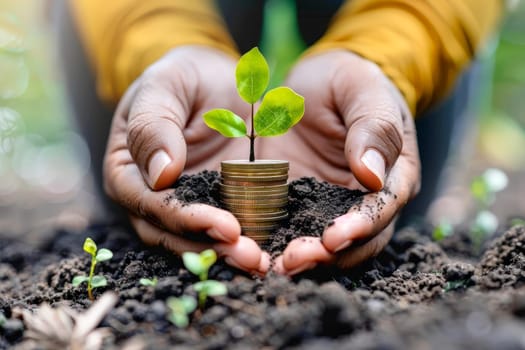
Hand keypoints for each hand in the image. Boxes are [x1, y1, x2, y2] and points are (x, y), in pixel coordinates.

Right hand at [103, 46, 269, 274]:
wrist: (217, 81)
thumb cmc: (184, 77)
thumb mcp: (165, 85)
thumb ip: (154, 124)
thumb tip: (160, 174)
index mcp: (128, 171)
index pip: (150, 204)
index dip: (185, 219)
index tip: (225, 226)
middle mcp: (151, 198)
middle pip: (174, 235)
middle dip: (212, 248)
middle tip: (252, 257)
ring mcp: (185, 207)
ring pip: (200, 242)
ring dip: (231, 255)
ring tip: (263, 262)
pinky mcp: (217, 208)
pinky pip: (227, 233)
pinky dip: (247, 244)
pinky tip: (272, 253)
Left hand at [266, 51, 420, 274]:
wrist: (316, 83)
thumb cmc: (347, 81)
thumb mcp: (362, 90)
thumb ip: (372, 128)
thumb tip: (371, 176)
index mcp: (391, 174)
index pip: (382, 208)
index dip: (360, 226)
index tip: (334, 237)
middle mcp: (363, 199)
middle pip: (355, 240)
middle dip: (327, 255)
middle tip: (294, 261)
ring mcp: (329, 206)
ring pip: (323, 245)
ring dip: (300, 259)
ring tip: (272, 267)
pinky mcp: (297, 205)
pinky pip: (289, 231)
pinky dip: (275, 245)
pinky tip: (254, 252)